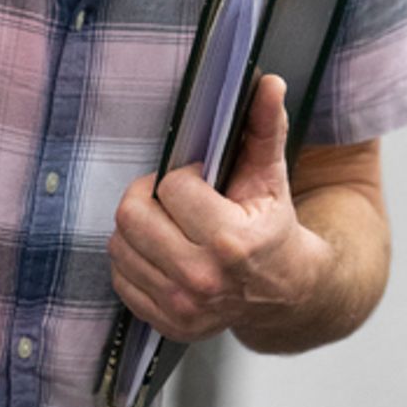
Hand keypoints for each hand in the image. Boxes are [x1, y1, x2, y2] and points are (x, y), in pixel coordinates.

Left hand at [110, 74, 322, 346]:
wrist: (287, 292)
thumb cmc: (272, 228)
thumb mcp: (271, 177)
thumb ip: (265, 127)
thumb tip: (268, 83)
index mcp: (229, 240)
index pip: (170, 186)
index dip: (183, 177)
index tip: (202, 183)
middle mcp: (201, 279)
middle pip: (131, 216)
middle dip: (150, 198)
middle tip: (174, 200)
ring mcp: (181, 306)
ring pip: (119, 245)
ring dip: (138, 228)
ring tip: (169, 225)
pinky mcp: (167, 323)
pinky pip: (119, 277)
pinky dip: (134, 259)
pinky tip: (164, 252)